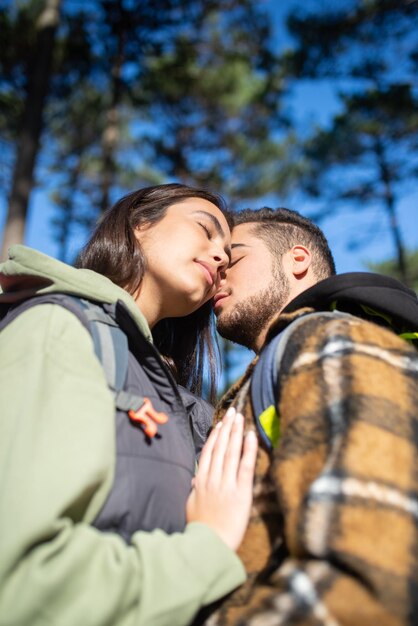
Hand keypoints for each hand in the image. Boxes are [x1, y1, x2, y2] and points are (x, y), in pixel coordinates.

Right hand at [186, 407, 257, 550]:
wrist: (209, 546)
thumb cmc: (200, 529)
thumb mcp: (190, 505)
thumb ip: (194, 489)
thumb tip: (195, 479)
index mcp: (201, 481)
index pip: (209, 452)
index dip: (215, 436)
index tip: (221, 423)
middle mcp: (213, 478)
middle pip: (220, 447)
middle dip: (227, 427)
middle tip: (233, 411)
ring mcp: (226, 484)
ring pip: (231, 452)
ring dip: (236, 432)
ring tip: (240, 417)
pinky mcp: (240, 492)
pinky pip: (245, 466)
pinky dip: (248, 449)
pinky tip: (250, 435)